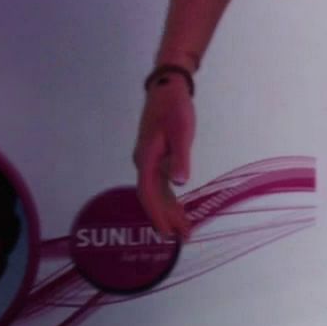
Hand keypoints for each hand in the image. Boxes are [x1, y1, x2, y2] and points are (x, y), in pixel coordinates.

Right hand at [133, 80, 194, 240]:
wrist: (167, 88)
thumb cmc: (175, 107)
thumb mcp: (181, 131)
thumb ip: (180, 157)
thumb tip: (180, 183)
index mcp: (146, 158)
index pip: (148, 193)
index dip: (157, 213)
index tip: (166, 232)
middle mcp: (144, 162)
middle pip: (152, 197)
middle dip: (166, 218)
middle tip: (181, 238)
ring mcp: (149, 160)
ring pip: (157, 192)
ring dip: (169, 210)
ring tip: (183, 230)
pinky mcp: (156, 156)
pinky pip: (161, 183)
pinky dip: (170, 197)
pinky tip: (178, 208)